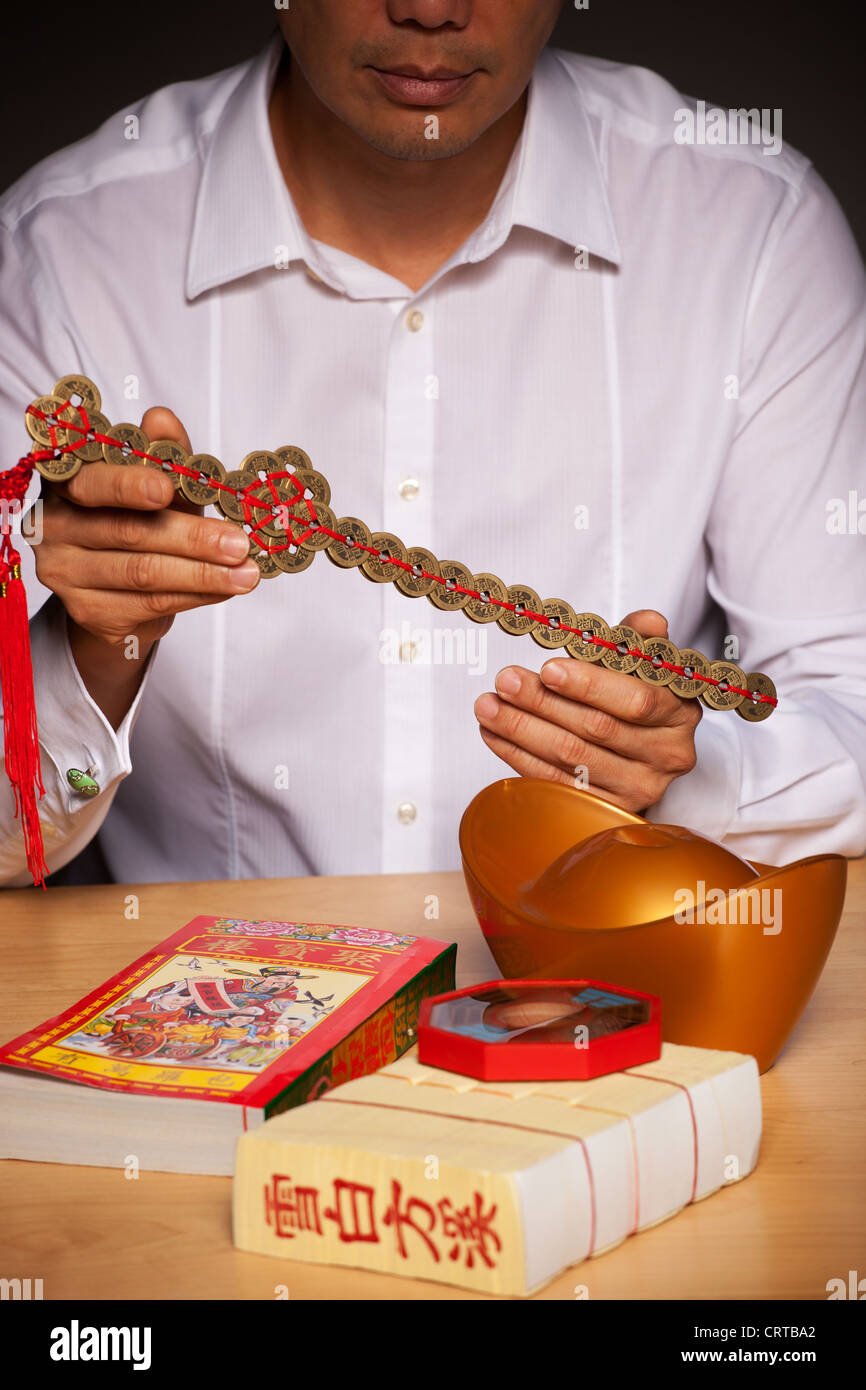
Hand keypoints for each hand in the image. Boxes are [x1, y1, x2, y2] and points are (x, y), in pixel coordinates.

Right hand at [29, 406, 259, 725]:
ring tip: (247, 573)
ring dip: (204, 574)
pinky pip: (150, 603)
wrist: (117, 587)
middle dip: (192, 538)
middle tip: (239, 543)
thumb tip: (161, 418)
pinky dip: (196, 596)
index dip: (127, 485)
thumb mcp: (157, 483)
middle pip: (128, 532)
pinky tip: (226, 588)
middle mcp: (53, 526)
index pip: (91, 482)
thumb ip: (161, 453)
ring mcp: (65, 573)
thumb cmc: (138, 519)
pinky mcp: (88, 611)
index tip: (166, 488)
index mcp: (65, 481)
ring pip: (143, 573)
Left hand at [473, 609, 701, 814]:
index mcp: (680, 715)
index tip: (548, 668)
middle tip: (505, 682)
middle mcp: (667, 756)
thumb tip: (647, 620)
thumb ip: (638, 642)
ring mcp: (639, 788)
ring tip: (488, 706)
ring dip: (522, 730)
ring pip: (571, 758)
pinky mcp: (608, 810)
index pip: (636, 701)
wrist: (645, 752)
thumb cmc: (639, 697)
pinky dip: (519, 757)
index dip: (590, 685)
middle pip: (597, 729)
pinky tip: (494, 734)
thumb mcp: (644, 667)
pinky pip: (557, 783)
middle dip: (543, 703)